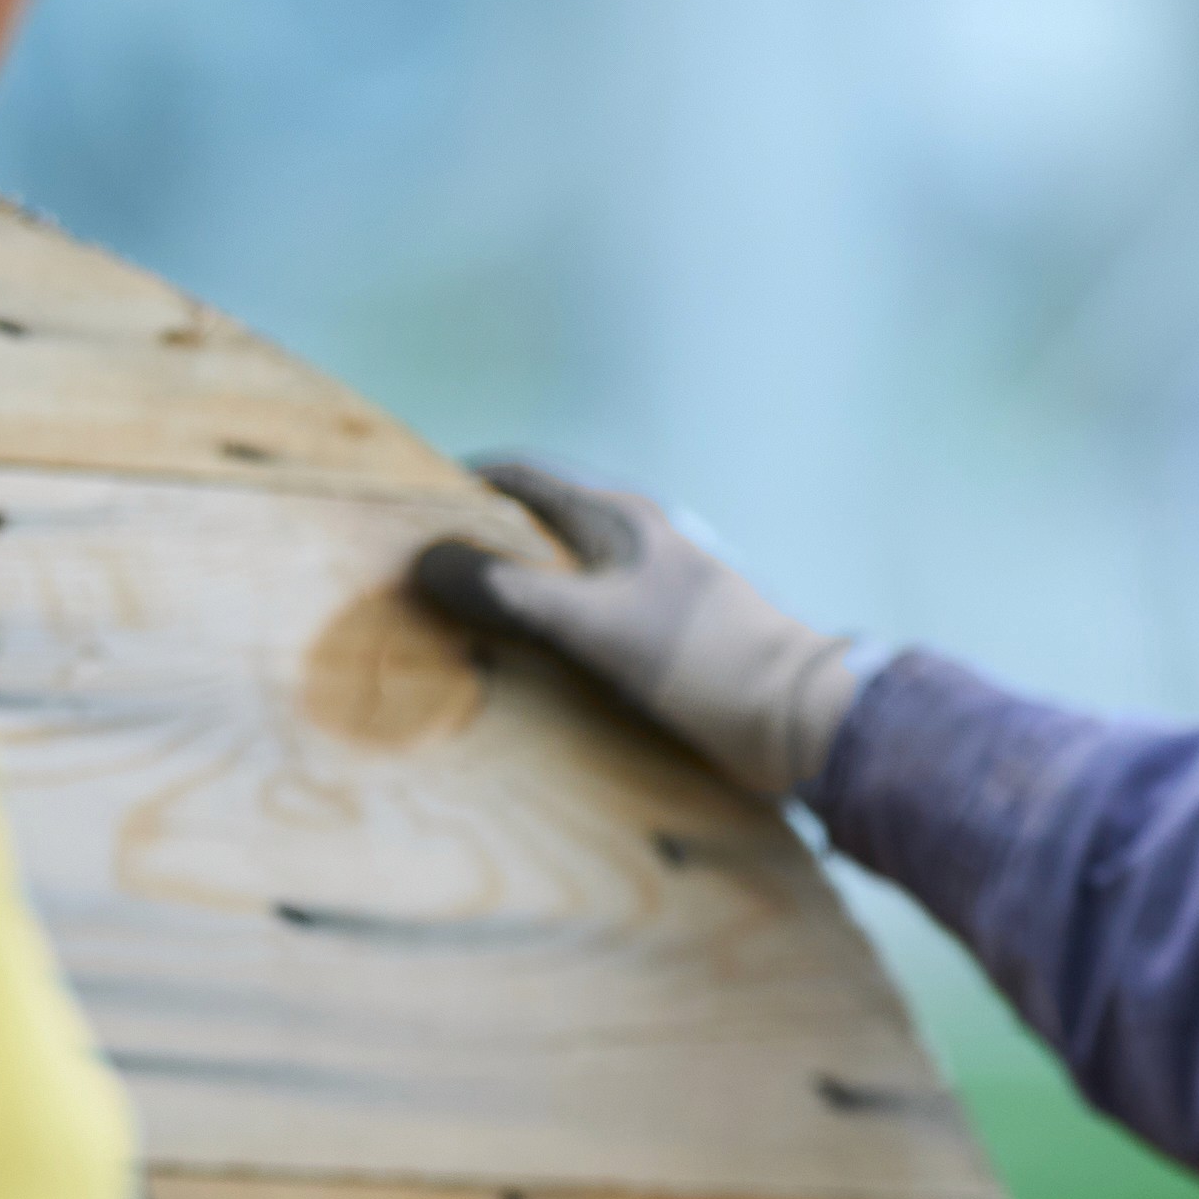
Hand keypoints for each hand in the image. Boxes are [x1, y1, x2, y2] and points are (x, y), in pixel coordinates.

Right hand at [412, 464, 870, 803]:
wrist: (796, 720)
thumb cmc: (699, 658)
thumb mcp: (592, 621)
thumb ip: (510, 591)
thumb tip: (428, 560)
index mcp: (619, 518)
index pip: (524, 478)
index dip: (462, 483)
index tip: (402, 505)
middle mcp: (631, 546)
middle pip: (537, 529)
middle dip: (477, 545)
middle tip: (411, 576)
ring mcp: (647, 594)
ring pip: (559, 581)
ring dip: (509, 597)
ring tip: (447, 627)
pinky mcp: (659, 644)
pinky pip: (581, 628)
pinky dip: (542, 638)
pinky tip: (514, 673)